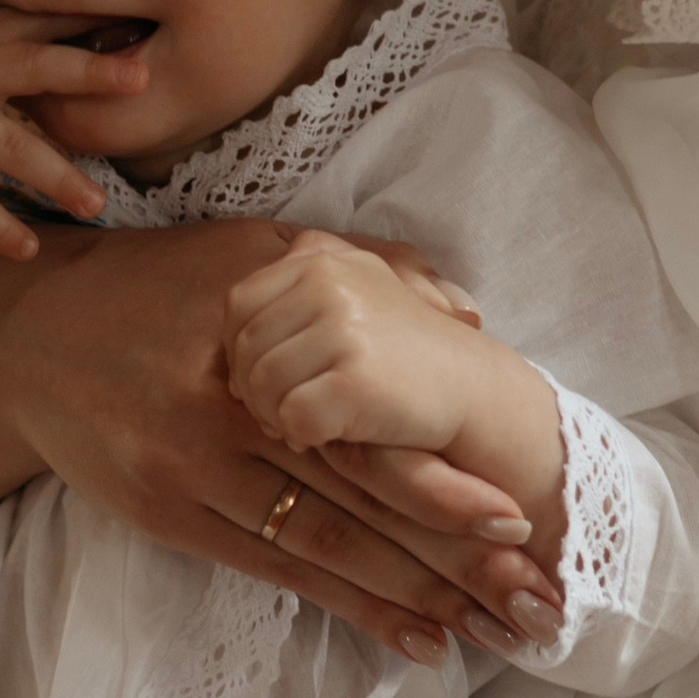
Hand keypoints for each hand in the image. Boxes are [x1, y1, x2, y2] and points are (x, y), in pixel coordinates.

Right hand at [0, 10, 149, 333]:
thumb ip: (8, 65)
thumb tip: (65, 97)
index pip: (46, 24)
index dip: (96, 20)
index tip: (148, 19)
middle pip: (38, 67)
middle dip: (91, 73)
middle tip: (143, 80)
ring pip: (12, 146)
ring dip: (58, 176)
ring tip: (97, 204)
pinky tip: (26, 249)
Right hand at [0, 222, 569, 665]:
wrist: (23, 334)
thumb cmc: (151, 285)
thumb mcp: (249, 251)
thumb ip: (357, 267)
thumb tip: (463, 309)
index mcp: (261, 338)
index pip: (366, 425)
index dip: (441, 479)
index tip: (516, 517)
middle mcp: (229, 411)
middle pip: (358, 495)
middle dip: (450, 554)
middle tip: (528, 597)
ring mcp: (193, 471)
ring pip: (322, 545)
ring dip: (409, 594)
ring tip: (488, 631)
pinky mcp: (168, 515)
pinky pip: (272, 569)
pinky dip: (345, 606)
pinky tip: (409, 636)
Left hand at [223, 236, 480, 460]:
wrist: (474, 392)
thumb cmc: (403, 357)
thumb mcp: (353, 299)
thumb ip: (292, 297)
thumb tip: (224, 357)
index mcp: (321, 260)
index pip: (239, 304)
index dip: (242, 351)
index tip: (268, 380)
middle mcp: (329, 284)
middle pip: (245, 346)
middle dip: (255, 390)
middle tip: (286, 413)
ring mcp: (343, 329)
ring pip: (261, 385)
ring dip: (276, 417)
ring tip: (309, 424)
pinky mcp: (354, 380)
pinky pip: (290, 418)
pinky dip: (302, 437)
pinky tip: (328, 437)